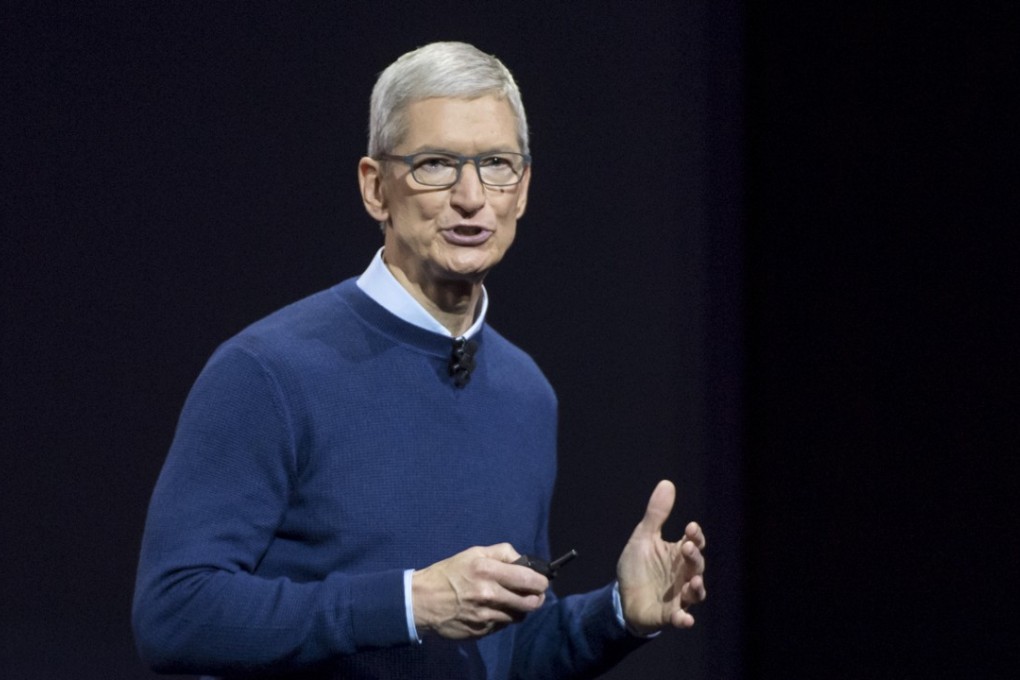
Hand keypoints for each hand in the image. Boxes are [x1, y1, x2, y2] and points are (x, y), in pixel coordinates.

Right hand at [412, 543, 548, 638]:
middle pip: (530, 602)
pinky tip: (496, 610)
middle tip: (535, 594)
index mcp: (488, 571)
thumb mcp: (473, 553)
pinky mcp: (481, 631)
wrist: (421, 601)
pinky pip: (503, 626)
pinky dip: (505, 618)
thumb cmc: (449, 573)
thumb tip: (523, 560)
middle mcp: (489, 594)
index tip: (542, 581)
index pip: (529, 579)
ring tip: (514, 601)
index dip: (541, 581)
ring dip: (521, 609)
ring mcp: (486, 616)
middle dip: (537, 598)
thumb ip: (502, 553)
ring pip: (519, 616)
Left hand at [616, 480, 706, 635]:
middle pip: (697, 566)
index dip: (695, 536)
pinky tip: (684, 619)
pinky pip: (680, 618)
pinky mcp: (668, 615)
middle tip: (686, 547)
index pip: (694, 543)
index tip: (690, 527)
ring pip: (695, 593)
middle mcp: (684, 575)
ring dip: (696, 588)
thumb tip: (667, 483)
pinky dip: (684, 619)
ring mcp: (679, 597)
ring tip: (693, 582)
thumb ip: (656, 514)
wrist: (622, 597)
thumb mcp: (643, 537)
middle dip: (694, 557)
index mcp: (678, 555)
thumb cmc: (638, 567)